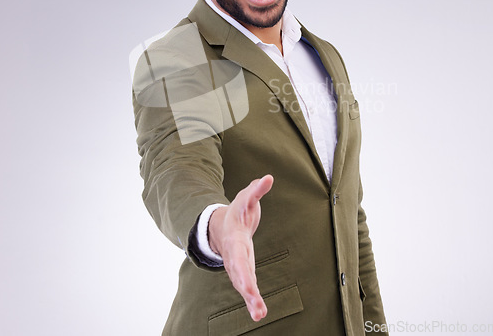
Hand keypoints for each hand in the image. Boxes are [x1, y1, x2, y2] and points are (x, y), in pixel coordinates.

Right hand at [208, 175, 273, 321]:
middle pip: (240, 274)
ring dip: (251, 300)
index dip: (243, 270)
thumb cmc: (238, 211)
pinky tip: (259, 312)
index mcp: (235, 238)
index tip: (248, 285)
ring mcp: (237, 265)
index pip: (239, 255)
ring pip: (243, 284)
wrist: (223, 225)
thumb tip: (269, 177)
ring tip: (260, 314)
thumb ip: (257, 189)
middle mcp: (234, 255)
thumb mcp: (247, 198)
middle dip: (247, 290)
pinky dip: (253, 300)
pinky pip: (248, 287)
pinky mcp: (244, 272)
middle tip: (257, 308)